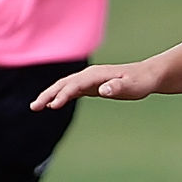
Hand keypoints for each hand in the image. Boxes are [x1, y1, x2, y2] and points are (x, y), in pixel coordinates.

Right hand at [31, 62, 156, 110]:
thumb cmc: (140, 82)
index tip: (52, 106)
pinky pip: (72, 90)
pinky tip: (54, 104)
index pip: (74, 85)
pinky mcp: (92, 85)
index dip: (63, 95)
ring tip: (36, 107)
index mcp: (96, 75)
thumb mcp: (132, 86)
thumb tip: (103, 90)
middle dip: (48, 94)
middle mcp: (89, 75)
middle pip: (63, 84)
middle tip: (34, 107)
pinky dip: (61, 96)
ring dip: (50, 95)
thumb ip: (116, 87)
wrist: (147, 75)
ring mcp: (89, 79)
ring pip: (65, 86)